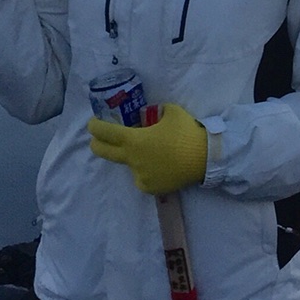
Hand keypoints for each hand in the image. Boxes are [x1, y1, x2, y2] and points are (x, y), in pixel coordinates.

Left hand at [88, 102, 209, 193]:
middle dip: (97, 143)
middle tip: (100, 139)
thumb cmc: (186, 132)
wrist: (205, 158)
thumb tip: (147, 116)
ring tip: (153, 153)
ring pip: (128, 164)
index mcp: (134, 139)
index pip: (104, 132)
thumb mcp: (170, 111)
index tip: (93, 124)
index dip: (95, 126)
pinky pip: (141, 177)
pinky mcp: (149, 187)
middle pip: (103, 152)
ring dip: (133, 157)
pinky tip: (160, 166)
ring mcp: (139, 175)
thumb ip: (154, 112)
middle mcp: (132, 159)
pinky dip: (146, 171)